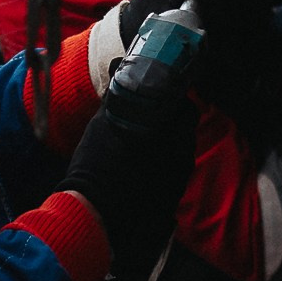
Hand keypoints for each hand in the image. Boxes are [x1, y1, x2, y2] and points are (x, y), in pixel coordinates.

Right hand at [54, 80, 196, 272]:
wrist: (94, 213)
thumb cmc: (97, 166)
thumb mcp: (103, 124)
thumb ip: (116, 94)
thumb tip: (118, 67)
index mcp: (172, 136)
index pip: (188, 109)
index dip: (175, 100)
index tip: (159, 96)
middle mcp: (183, 158)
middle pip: (185, 132)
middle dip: (170, 122)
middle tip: (147, 117)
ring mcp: (178, 181)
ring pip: (179, 153)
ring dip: (165, 144)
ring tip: (141, 142)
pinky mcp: (170, 199)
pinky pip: (172, 174)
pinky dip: (161, 166)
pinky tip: (139, 166)